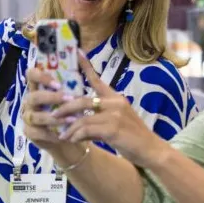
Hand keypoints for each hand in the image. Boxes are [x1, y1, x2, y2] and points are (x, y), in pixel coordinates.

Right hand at [22, 65, 92, 162]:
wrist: (68, 138)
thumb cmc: (70, 112)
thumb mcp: (72, 96)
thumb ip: (73, 80)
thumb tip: (81, 53)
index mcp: (38, 88)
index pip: (31, 75)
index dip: (41, 77)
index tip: (58, 84)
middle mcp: (30, 101)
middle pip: (34, 96)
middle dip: (51, 98)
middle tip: (69, 100)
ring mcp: (28, 117)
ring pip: (36, 116)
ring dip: (55, 118)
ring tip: (72, 120)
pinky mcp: (29, 132)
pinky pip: (37, 132)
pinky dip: (51, 134)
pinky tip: (63, 134)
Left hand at [51, 52, 160, 167]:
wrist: (150, 150)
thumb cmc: (133, 138)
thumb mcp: (116, 123)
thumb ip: (99, 118)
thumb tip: (77, 122)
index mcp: (116, 98)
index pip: (98, 80)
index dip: (86, 66)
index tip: (77, 52)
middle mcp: (115, 103)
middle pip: (82, 101)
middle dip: (65, 108)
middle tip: (52, 115)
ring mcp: (114, 115)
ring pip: (82, 118)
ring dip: (70, 128)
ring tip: (62, 135)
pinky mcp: (113, 129)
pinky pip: (87, 130)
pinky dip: (77, 136)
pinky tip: (73, 141)